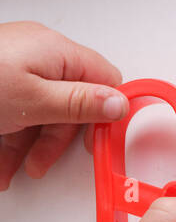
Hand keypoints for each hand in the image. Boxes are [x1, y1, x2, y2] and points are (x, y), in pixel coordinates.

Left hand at [0, 22, 127, 188]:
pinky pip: (15, 111)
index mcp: (57, 51)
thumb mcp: (32, 101)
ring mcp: (16, 67)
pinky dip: (8, 138)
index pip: (104, 78)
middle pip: (70, 101)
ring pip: (39, 112)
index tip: (99, 141)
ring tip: (8, 170)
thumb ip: (80, 103)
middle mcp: (40, 55)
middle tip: (41, 163)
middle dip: (55, 139)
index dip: (106, 112)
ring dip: (27, 146)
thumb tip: (119, 102)